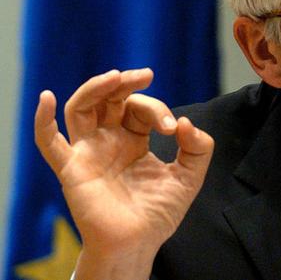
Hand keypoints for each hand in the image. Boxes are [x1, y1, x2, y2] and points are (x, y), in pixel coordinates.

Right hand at [34, 69, 213, 278]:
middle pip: (110, 99)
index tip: (173, 127)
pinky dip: (42, 121)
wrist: (138, 245)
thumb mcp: (189, 177)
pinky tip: (46, 97)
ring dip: (95, 88)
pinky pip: (50, 144)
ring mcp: (88, 153)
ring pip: (81, 108)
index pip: (139, 109)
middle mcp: (108, 141)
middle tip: (145, 75)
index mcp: (133, 140)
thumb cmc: (159, 213)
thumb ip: (198, 148)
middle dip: (126, 83)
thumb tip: (186, 122)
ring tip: (116, 76)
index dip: (157, 109)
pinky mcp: (72, 170)